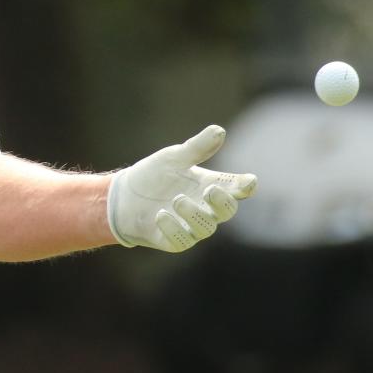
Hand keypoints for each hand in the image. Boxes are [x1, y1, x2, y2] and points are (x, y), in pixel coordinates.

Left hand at [107, 125, 256, 252]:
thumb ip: (197, 147)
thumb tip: (219, 130)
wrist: (123, 197)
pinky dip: (173, 228)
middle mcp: (205, 208)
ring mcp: (191, 227)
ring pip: (205, 227)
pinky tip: (161, 215)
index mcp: (209, 185)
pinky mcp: (173, 241)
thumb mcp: (173, 158)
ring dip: (194, 213)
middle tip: (210, 189)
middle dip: (222, 202)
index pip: (236, 188)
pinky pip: (181, 240)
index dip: (245, 186)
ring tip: (177, 199)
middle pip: (226, 210)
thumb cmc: (154, 176)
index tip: (249, 181)